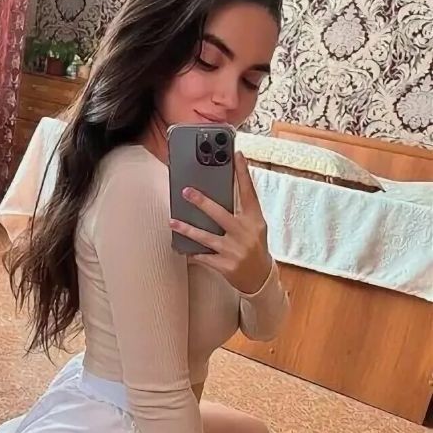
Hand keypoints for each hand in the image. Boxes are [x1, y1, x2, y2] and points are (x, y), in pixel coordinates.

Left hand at [169, 151, 272, 293]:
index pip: (249, 193)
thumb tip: (220, 190)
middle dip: (202, 202)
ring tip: (172, 222)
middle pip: (221, 214)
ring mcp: (235, 250)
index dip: (243, 173)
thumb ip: (242, 210)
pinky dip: (192, 253)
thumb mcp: (255, 226)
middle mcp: (245, 234)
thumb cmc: (254, 246)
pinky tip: (181, 248)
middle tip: (186, 192)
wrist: (260, 277)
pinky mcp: (226, 266)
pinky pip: (203, 257)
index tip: (237, 155)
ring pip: (206, 238)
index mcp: (254, 220)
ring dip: (187, 229)